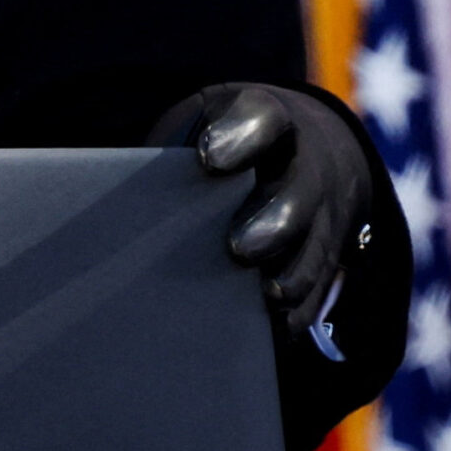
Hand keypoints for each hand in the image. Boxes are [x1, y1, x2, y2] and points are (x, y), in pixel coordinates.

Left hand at [165, 83, 374, 334]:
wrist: (302, 148)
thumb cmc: (226, 136)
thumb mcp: (204, 121)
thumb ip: (175, 150)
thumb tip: (124, 203)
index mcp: (268, 118)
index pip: (263, 119)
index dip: (242, 137)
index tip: (208, 158)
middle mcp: (305, 166)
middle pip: (298, 193)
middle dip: (272, 222)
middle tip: (237, 248)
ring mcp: (324, 215)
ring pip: (316, 247)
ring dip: (293, 275)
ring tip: (267, 297)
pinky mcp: (327, 258)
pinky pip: (320, 291)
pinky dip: (300, 312)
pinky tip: (275, 331)